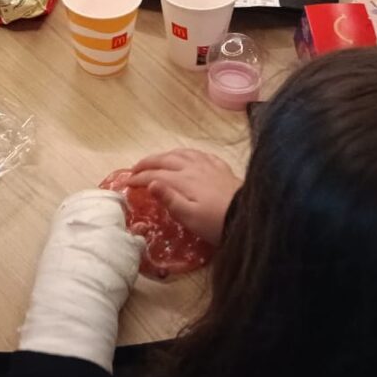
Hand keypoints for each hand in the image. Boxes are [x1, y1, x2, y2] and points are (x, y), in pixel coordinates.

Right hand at [127, 148, 241, 245]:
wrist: (249, 218)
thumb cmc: (216, 223)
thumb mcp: (190, 217)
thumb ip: (169, 200)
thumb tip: (150, 183)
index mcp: (183, 180)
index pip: (155, 175)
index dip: (139, 178)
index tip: (127, 183)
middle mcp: (193, 168)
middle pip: (165, 159)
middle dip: (147, 163)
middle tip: (135, 169)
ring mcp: (209, 166)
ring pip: (181, 153)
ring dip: (165, 155)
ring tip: (157, 160)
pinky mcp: (222, 169)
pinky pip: (200, 155)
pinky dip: (187, 154)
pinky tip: (188, 157)